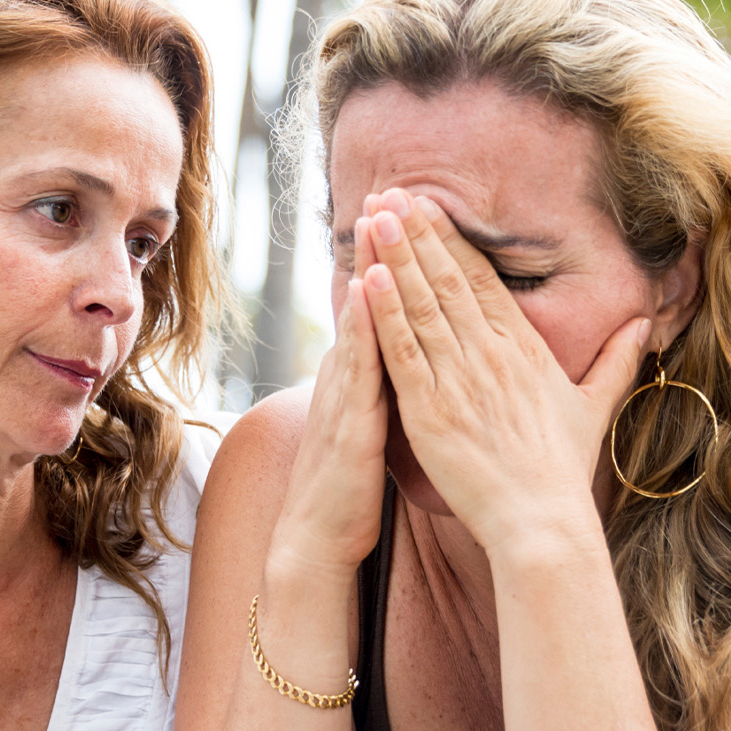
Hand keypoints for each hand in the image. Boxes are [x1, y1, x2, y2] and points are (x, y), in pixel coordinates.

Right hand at [267, 224, 388, 577]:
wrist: (317, 539)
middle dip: (382, 246)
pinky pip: (358, 366)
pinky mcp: (346, 421)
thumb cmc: (351, 488)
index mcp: (359, 376)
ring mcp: (343, 395)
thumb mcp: (374, 428)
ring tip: (382, 219)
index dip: (395, 261)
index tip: (414, 215)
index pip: (381, 306)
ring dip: (371, 270)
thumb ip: (387, 390)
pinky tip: (373, 293)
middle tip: (396, 191)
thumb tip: (407, 362)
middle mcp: (347, 375)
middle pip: (369, 299)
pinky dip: (365, 327)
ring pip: (362, 320)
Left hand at [358, 189, 649, 553]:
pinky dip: (383, 313)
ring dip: (394, 257)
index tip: (428, 205)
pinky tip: (366, 277)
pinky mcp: (430, 410)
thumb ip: (616, 361)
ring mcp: (459, 380)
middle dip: (416, 232)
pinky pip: (403, 351)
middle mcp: (491, 354)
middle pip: (448, 279)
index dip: (452, 238)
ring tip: (373, 215)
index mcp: (524, 348)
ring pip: (421, 305)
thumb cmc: (563, 470)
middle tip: (389, 190)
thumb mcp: (595, 407)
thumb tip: (646, 324)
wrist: (542, 520)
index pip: (482, 278)